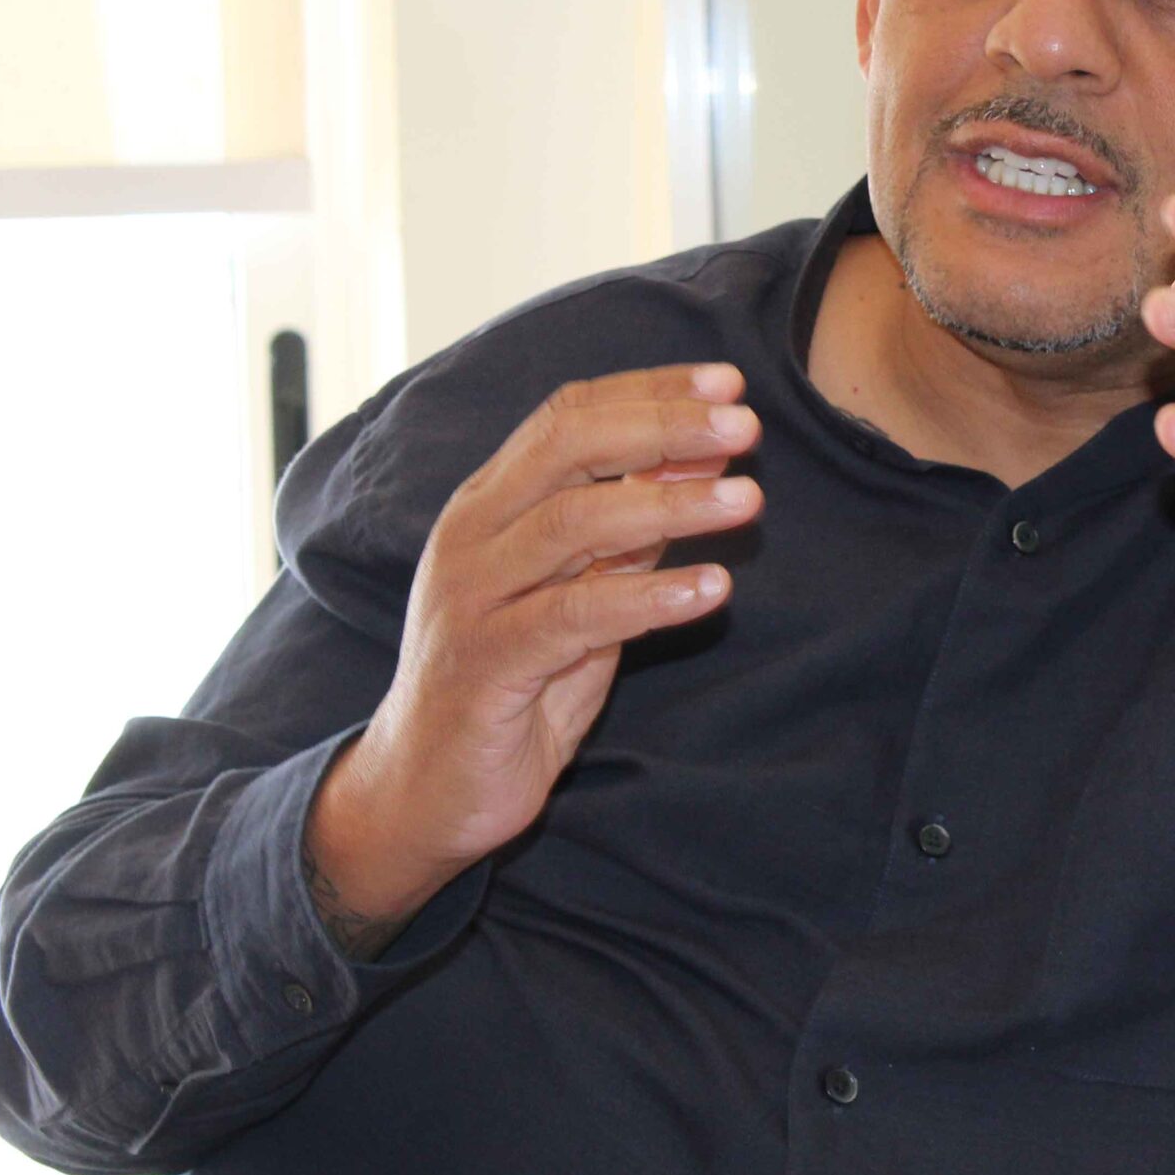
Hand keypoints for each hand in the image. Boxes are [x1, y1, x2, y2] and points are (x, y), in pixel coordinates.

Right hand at [308, 363, 763, 936]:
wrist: (426, 790)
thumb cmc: (513, 684)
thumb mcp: (578, 593)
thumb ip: (626, 534)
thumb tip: (701, 463)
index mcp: (489, 504)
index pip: (568, 417)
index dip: (649, 391)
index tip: (728, 384)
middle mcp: (472, 536)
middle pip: (570, 449)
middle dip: (663, 427)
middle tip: (744, 428)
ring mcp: (472, 598)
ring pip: (573, 523)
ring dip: (670, 504)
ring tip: (748, 499)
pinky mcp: (485, 665)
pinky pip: (574, 616)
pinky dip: (649, 596)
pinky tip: (711, 589)